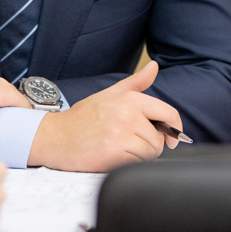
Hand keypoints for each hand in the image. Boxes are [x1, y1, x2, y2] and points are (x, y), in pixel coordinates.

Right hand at [27, 60, 181, 171]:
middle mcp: (127, 114)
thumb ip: (135, 82)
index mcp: (129, 99)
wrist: (56, 136)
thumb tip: (154, 67)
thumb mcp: (110, 94)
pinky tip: (114, 157)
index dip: (174, 129)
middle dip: (150, 145)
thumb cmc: (83, 118)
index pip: (168, 113)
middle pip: (160, 138)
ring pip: (151, 153)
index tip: (171, 138)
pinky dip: (130, 164)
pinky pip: (138, 164)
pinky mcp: (114, 153)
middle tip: (130, 143)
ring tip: (120, 149)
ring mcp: (121, 134)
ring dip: (140, 156)